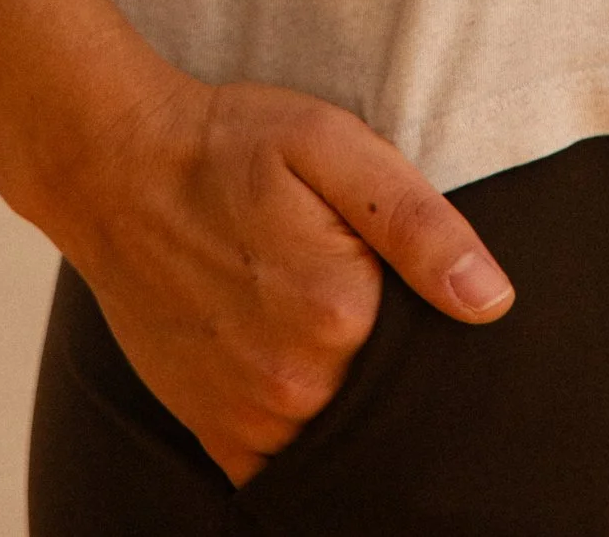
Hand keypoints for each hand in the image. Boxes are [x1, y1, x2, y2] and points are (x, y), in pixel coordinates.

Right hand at [61, 69, 514, 485]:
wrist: (116, 166)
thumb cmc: (229, 144)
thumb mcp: (332, 146)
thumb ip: (418, 223)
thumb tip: (492, 300)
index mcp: (340, 312)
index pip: (428, 344)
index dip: (428, 310)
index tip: (399, 275)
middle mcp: (296, 383)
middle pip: (384, 392)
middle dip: (387, 354)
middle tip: (350, 286)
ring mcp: (250, 417)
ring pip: (338, 432)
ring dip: (345, 393)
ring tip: (319, 320)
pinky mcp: (214, 432)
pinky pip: (281, 465)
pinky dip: (301, 436)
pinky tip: (296, 376)